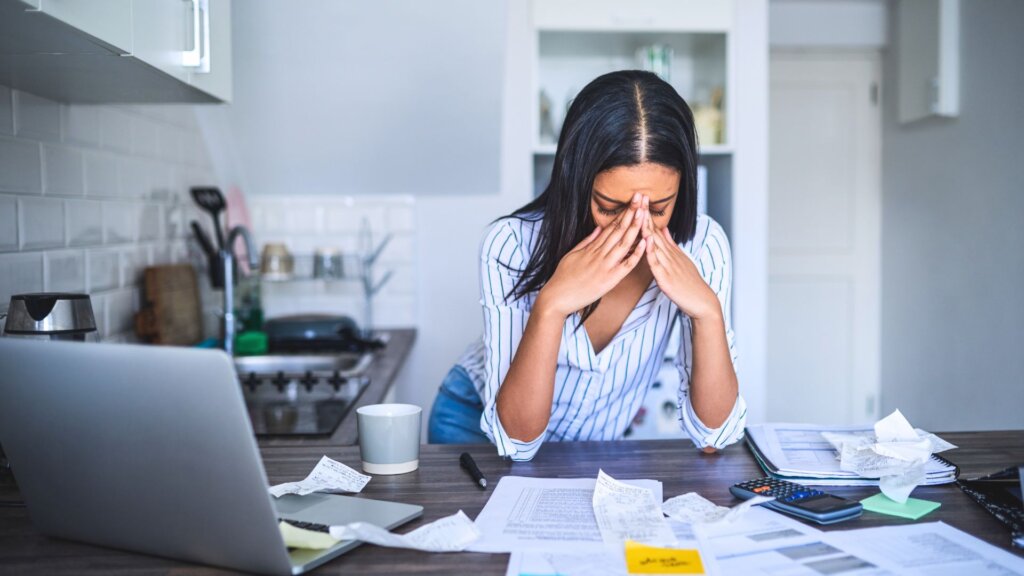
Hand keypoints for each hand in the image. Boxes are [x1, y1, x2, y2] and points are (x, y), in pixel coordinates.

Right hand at [537, 195, 646, 316]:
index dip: (623, 213)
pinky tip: (645, 242)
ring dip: (635, 227)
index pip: (611, 226)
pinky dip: (636, 253)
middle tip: (640, 198)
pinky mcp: (610, 279)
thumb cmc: (563, 278)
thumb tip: (598, 228)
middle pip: (618, 230)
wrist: (557, 297)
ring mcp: (605, 265)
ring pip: (624, 243)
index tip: (632, 202)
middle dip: (631, 213)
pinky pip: (626, 265)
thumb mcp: (572, 254)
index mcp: (592, 247)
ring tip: (644, 212)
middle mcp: (600, 253)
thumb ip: (587, 241)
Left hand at [641, 196, 720, 320]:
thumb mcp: (680, 259)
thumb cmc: (689, 282)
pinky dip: (651, 251)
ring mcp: (668, 265)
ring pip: (654, 244)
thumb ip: (670, 244)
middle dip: (645, 215)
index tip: (640, 199)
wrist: (701, 301)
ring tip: (639, 213)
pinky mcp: (666, 278)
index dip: (647, 214)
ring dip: (646, 228)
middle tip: (638, 197)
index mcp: (669, 251)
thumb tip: (663, 228)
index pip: (656, 229)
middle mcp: (669, 255)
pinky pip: (656, 263)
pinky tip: (647, 240)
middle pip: (654, 231)